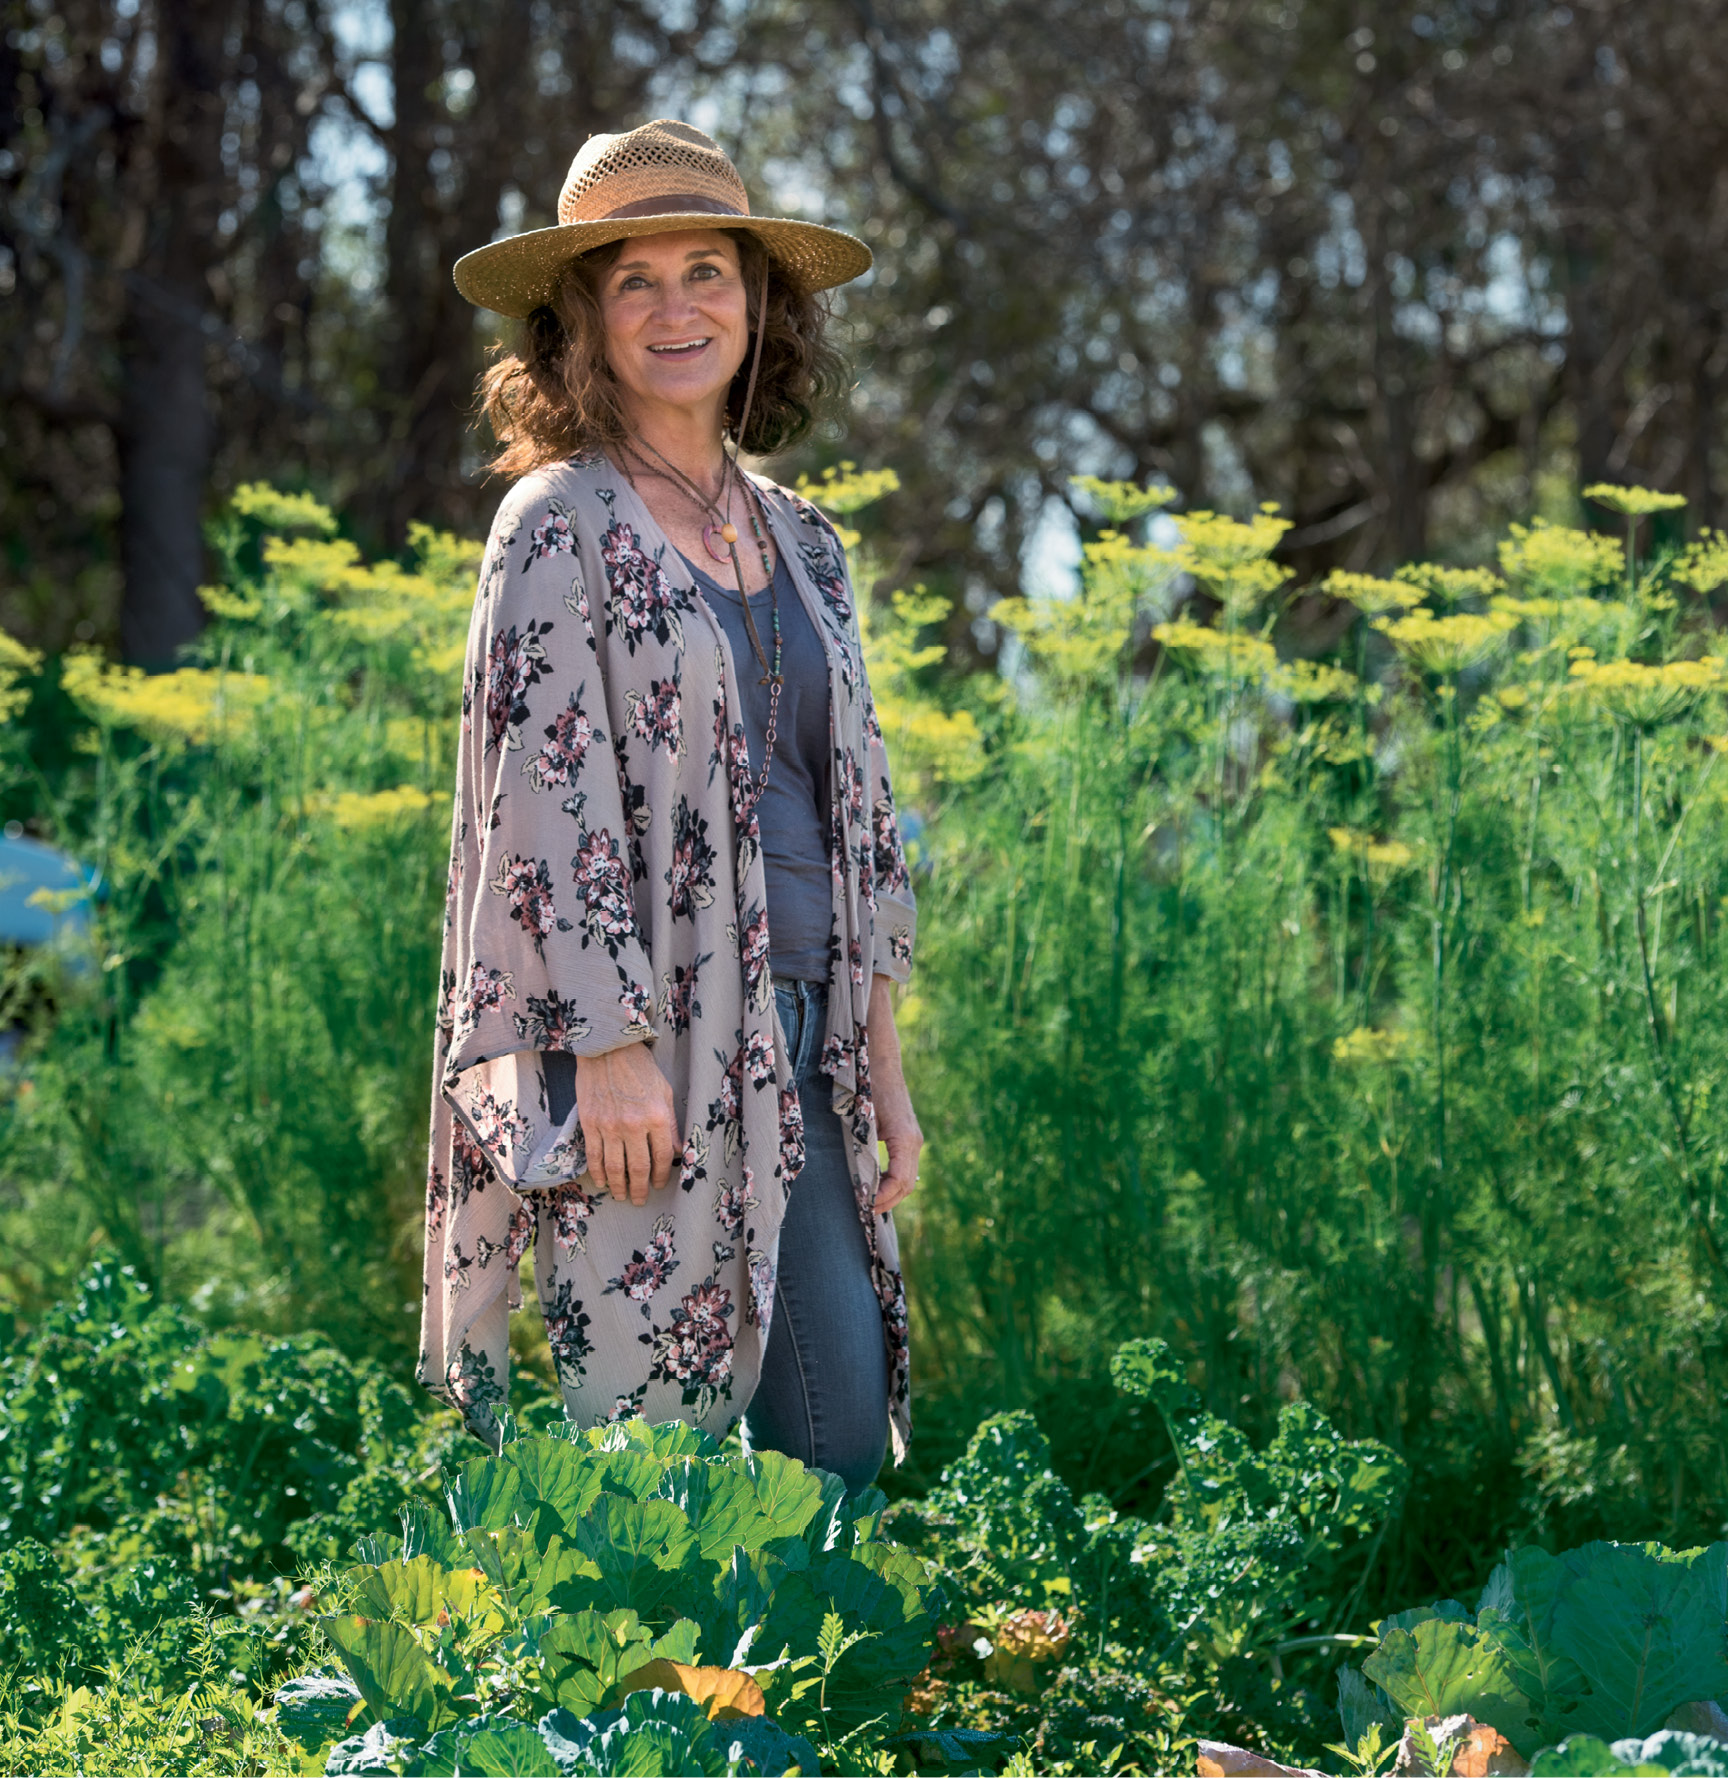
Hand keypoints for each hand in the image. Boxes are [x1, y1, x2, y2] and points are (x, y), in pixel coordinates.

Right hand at [576, 1041, 676, 1205]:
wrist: (608, 1048)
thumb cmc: (641, 1067)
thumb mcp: (665, 1092)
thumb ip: (671, 1125)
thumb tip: (677, 1151)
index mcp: (657, 1117)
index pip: (662, 1157)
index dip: (662, 1176)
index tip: (660, 1184)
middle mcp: (634, 1125)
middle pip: (638, 1168)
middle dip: (641, 1188)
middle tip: (640, 1200)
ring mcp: (609, 1126)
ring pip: (614, 1168)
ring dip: (618, 1187)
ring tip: (621, 1196)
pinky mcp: (590, 1123)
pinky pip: (594, 1156)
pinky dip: (597, 1173)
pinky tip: (602, 1182)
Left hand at [867, 974, 921, 1214]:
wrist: (878, 1060)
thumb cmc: (866, 1086)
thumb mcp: (862, 1119)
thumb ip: (863, 1149)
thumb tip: (859, 1182)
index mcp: (905, 1138)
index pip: (901, 1180)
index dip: (883, 1197)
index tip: (864, 1206)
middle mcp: (914, 1141)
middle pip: (907, 1185)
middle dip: (886, 1201)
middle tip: (863, 1214)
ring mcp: (913, 1139)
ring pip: (908, 1178)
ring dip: (890, 1194)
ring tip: (867, 1205)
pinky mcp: (906, 1136)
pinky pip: (904, 1167)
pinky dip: (891, 1182)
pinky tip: (874, 1188)